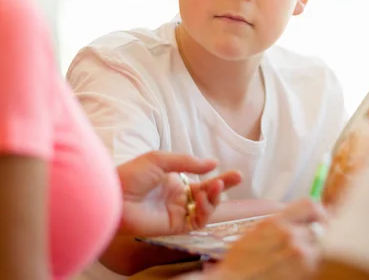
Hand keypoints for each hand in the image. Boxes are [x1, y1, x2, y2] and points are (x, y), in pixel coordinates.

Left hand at [116, 151, 241, 235]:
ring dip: (214, 197)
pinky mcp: (173, 226)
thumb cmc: (131, 175)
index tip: (232, 172)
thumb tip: (212, 163)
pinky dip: (204, 210)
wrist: (112, 196)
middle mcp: (178, 198)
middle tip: (238, 176)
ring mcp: (177, 213)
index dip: (218, 177)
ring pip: (206, 209)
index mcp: (174, 182)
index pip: (202, 182)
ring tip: (214, 186)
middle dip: (224, 186)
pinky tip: (201, 198)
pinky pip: (196, 221)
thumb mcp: (160, 160)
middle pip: (208, 195)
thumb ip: (187, 162)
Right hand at [208, 199, 327, 279]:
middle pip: (320, 225)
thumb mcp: (259, 231)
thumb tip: (303, 216)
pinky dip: (313, 261)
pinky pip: (317, 262)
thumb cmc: (241, 261)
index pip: (310, 205)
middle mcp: (290, 236)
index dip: (318, 210)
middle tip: (314, 236)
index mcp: (276, 222)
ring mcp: (299, 256)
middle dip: (320, 230)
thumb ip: (282, 221)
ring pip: (321, 244)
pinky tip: (299, 265)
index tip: (318, 215)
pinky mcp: (304, 272)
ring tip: (303, 253)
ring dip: (316, 247)